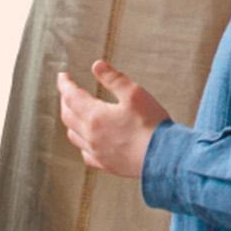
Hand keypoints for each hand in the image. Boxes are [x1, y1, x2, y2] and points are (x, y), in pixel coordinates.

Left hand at [57, 59, 169, 178]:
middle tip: (68, 91)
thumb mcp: (134, 94)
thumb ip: (114, 78)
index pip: (70, 96)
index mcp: (94, 116)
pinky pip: (86, 154)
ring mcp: (97, 153)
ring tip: (75, 113)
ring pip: (74, 136)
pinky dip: (83, 144)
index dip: (64, 84)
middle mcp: (90, 136)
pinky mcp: (107, 165)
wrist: (166, 158)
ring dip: (71, 121)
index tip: (63, 75)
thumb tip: (96, 65)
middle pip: (68, 115)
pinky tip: (89, 141)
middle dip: (66, 100)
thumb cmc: (151, 125)